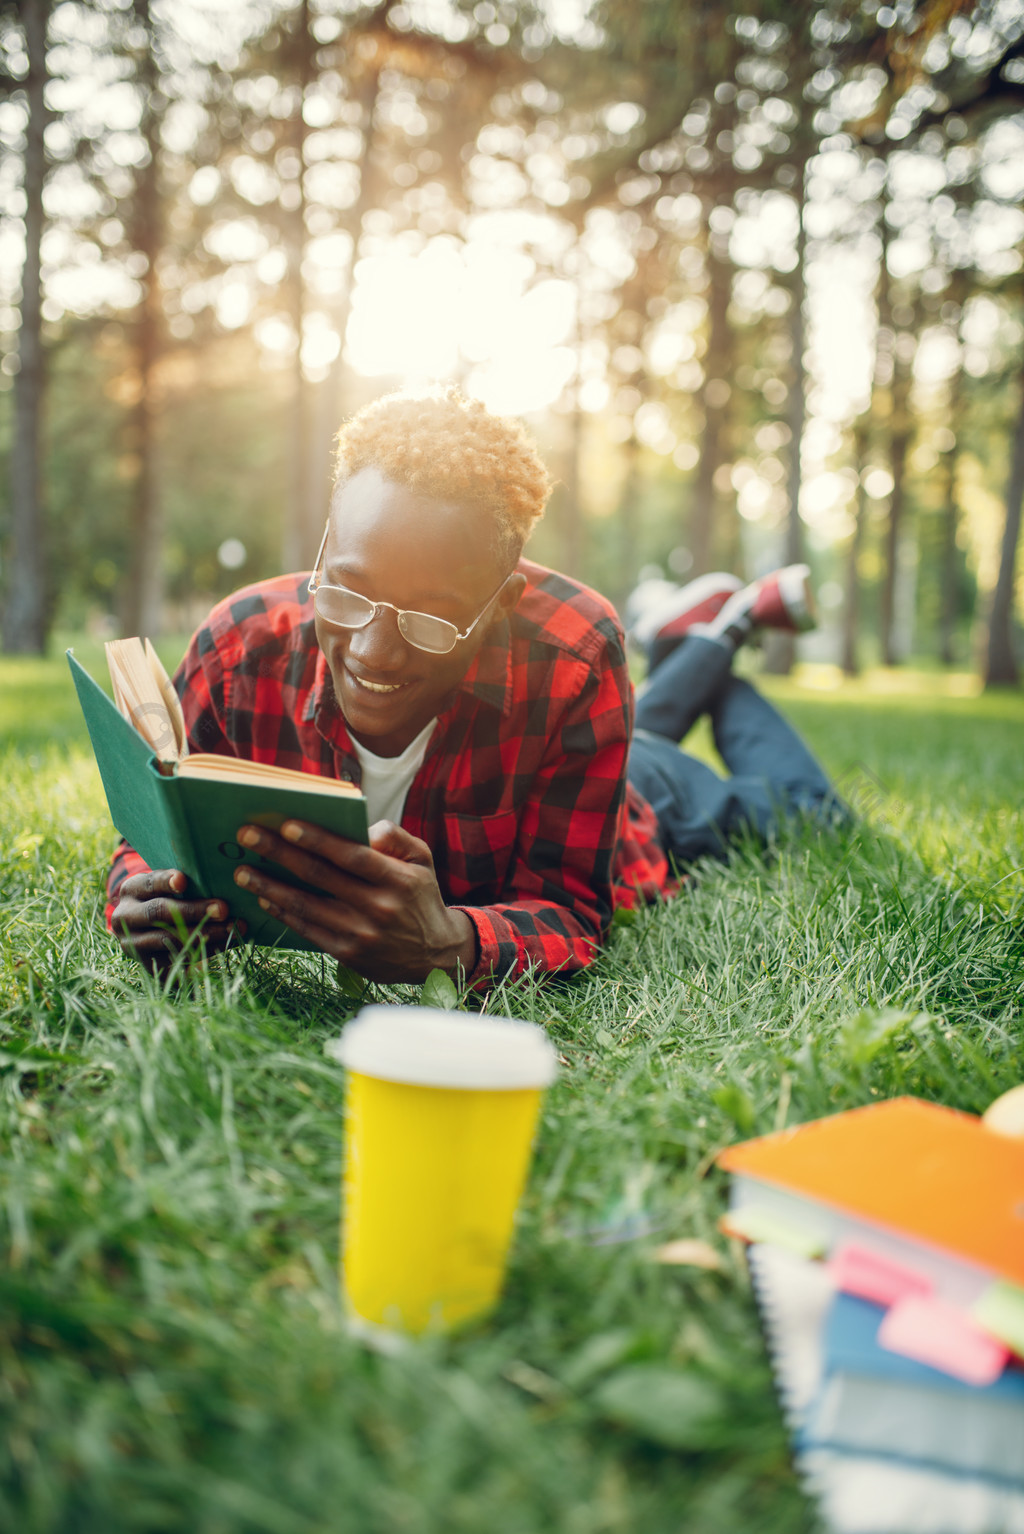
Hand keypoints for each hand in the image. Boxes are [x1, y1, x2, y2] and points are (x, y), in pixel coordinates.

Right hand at [111, 868, 244, 970]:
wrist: (150, 932)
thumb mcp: (167, 886)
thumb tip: (220, 876)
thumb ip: (183, 883)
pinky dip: (204, 951)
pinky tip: (225, 943)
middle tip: (223, 908)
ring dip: (204, 934)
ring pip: (169, 939)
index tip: (183, 880)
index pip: (147, 883)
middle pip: (159, 913)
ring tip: (232, 927)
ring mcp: (133, 944)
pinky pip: (176, 959)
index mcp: (131, 890)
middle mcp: (125, 917)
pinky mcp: (147, 966)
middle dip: (194, 910)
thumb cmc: (170, 898)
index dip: (164, 881)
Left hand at [231, 819, 477, 983]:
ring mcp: (361, 934)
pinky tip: (264, 898)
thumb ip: (396, 837)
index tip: (285, 824)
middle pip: (319, 876)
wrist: (434, 954)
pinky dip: (283, 913)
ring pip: (305, 905)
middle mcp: (377, 907)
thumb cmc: (420, 897)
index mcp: (397, 879)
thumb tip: (362, 828)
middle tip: (247, 835)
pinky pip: (308, 929)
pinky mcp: (348, 954)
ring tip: (242, 871)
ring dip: (269, 886)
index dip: (317, 839)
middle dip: (279, 853)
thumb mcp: (423, 860)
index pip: (351, 855)